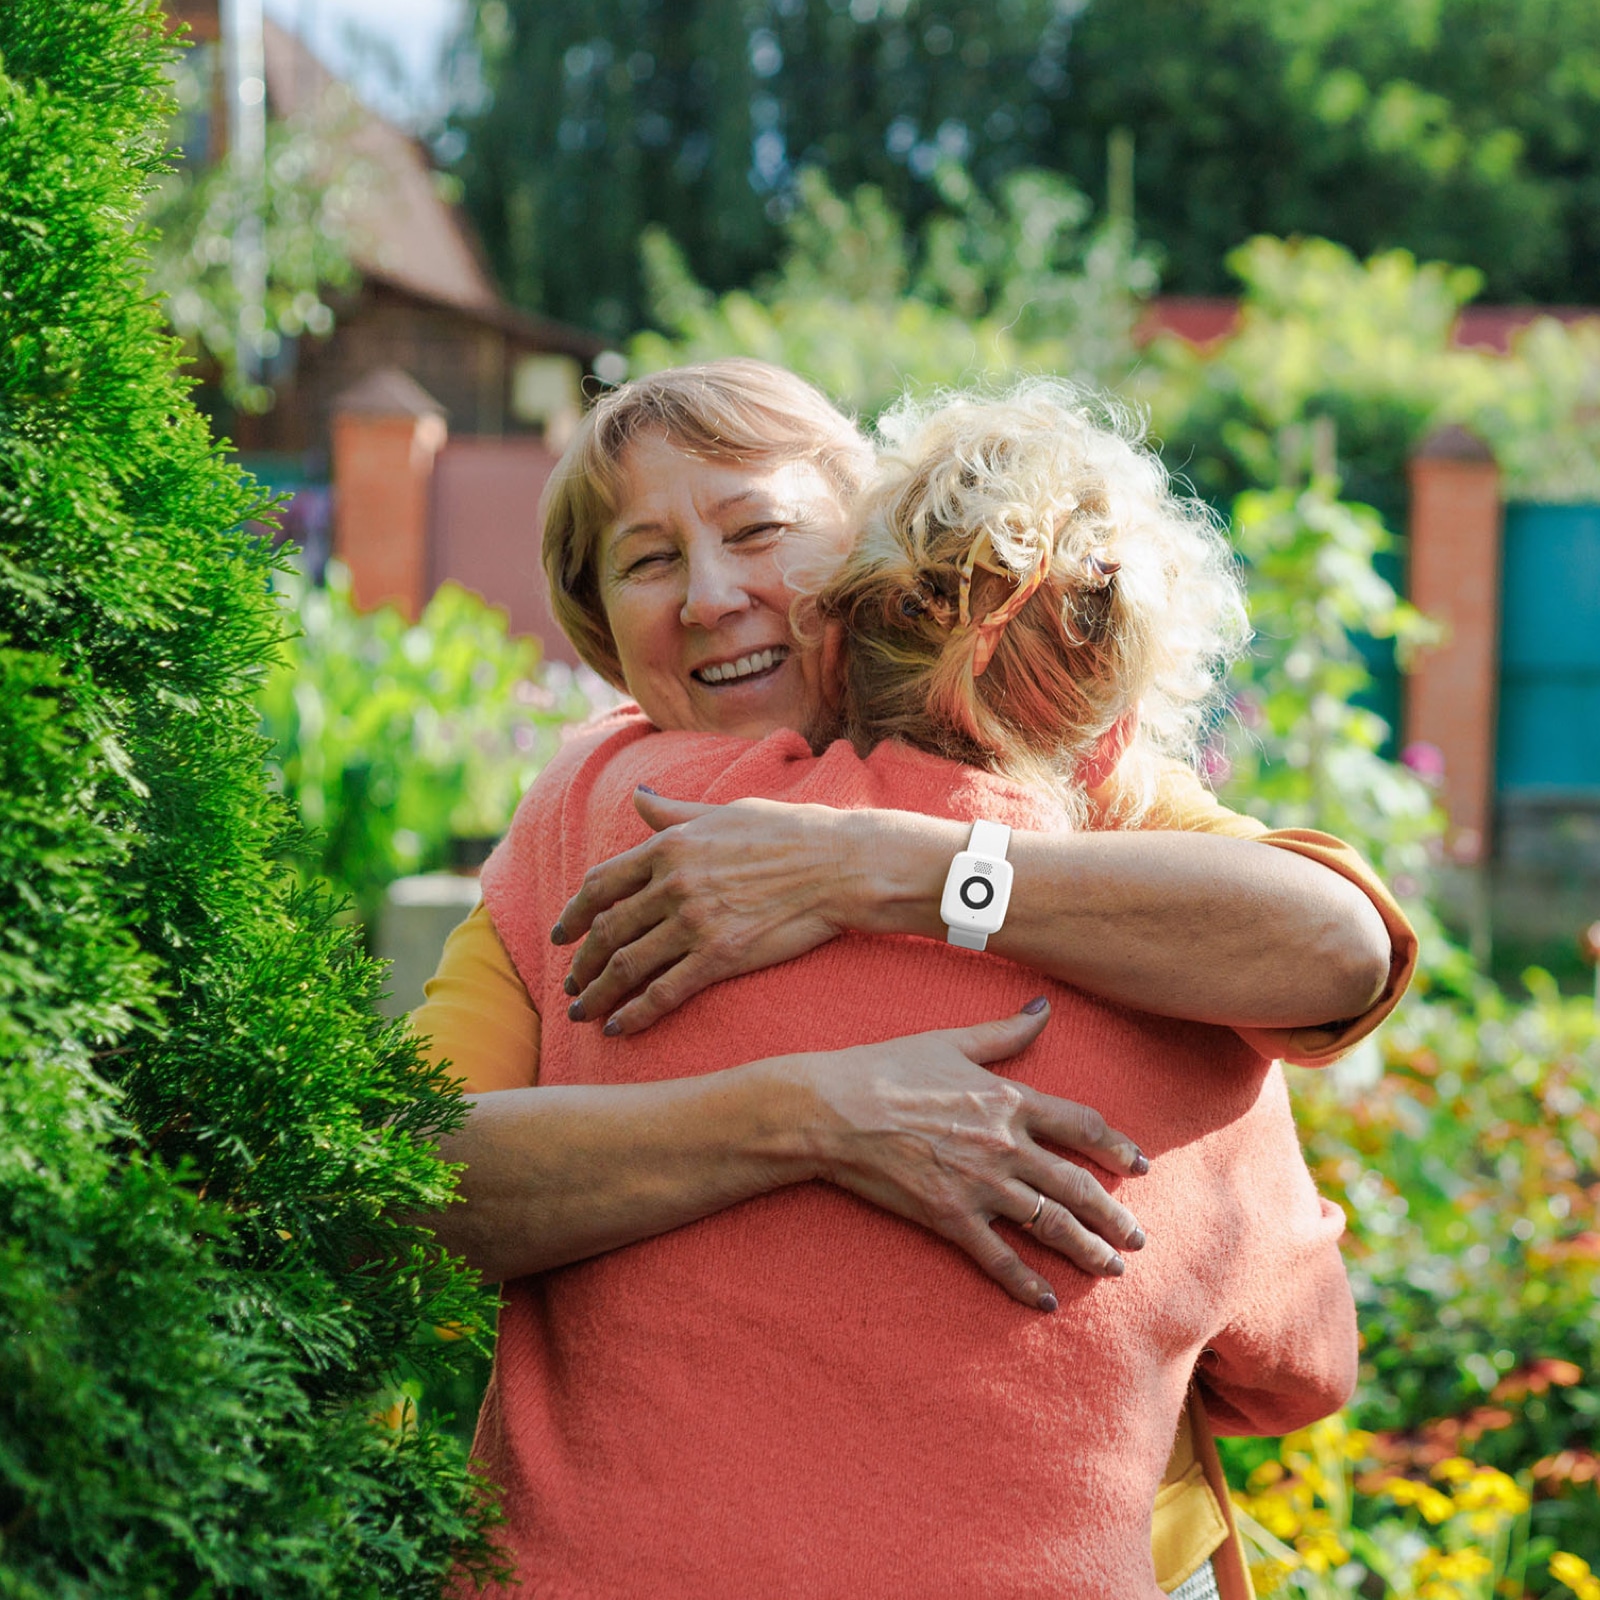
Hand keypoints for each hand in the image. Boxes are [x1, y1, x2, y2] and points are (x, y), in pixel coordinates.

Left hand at [553, 789, 855, 1033]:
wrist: (840, 864)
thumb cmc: (788, 831)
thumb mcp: (722, 810)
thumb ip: (673, 811)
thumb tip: (638, 795)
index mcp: (670, 846)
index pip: (601, 883)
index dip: (574, 912)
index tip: (561, 933)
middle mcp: (674, 884)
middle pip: (608, 930)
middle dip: (582, 961)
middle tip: (570, 983)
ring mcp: (695, 921)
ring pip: (627, 964)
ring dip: (598, 992)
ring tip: (582, 1010)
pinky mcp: (721, 956)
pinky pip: (664, 991)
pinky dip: (634, 1014)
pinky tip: (618, 1028)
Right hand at [792, 1000, 1148, 1310]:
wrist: (836, 1108)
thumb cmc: (889, 1067)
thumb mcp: (952, 1041)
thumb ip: (1005, 1031)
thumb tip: (1044, 1006)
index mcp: (1010, 1100)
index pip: (1082, 1126)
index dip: (1117, 1147)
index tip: (1140, 1166)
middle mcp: (1006, 1146)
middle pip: (1078, 1185)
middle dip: (1114, 1216)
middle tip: (1136, 1237)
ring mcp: (981, 1185)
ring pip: (1050, 1224)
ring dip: (1087, 1250)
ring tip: (1111, 1268)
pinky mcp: (950, 1217)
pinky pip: (999, 1257)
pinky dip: (1026, 1282)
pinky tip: (1048, 1302)